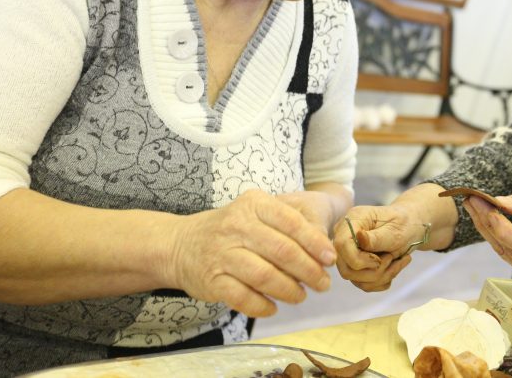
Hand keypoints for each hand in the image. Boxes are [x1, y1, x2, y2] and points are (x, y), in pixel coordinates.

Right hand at [164, 189, 336, 317]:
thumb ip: (291, 225)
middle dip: (309, 270)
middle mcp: (236, 225)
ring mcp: (221, 253)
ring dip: (289, 290)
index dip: (315, 242)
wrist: (180, 244)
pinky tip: (273, 307)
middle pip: (281, 251)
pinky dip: (262, 306)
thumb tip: (324, 252)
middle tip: (323, 284)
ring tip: (301, 296)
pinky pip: (243, 297)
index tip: (330, 259)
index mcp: (254, 204)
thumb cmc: (233, 228)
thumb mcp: (258, 213)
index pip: (291, 222)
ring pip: (264, 276)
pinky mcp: (211, 280)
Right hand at [332, 204, 422, 291]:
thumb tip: (359, 237)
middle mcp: (345, 238)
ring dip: (383, 275)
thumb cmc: (403, 223)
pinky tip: (394, 266)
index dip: (360, 259)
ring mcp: (348, 254)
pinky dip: (383, 280)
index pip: (342, 245)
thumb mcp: (395, 229)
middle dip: (374, 271)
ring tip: (398, 260)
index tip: (380, 259)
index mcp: (352, 221)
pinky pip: (365, 284)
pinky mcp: (356, 267)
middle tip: (392, 257)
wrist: (410, 227)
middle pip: (346, 269)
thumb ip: (377, 237)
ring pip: (357, 280)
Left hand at [463, 184, 511, 282]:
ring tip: (473, 202)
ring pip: (505, 251)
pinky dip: (495, 233)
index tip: (484, 206)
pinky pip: (508, 251)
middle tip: (471, 197)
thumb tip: (499, 202)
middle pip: (511, 249)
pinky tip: (485, 215)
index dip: (502, 228)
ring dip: (487, 227)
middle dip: (488, 223)